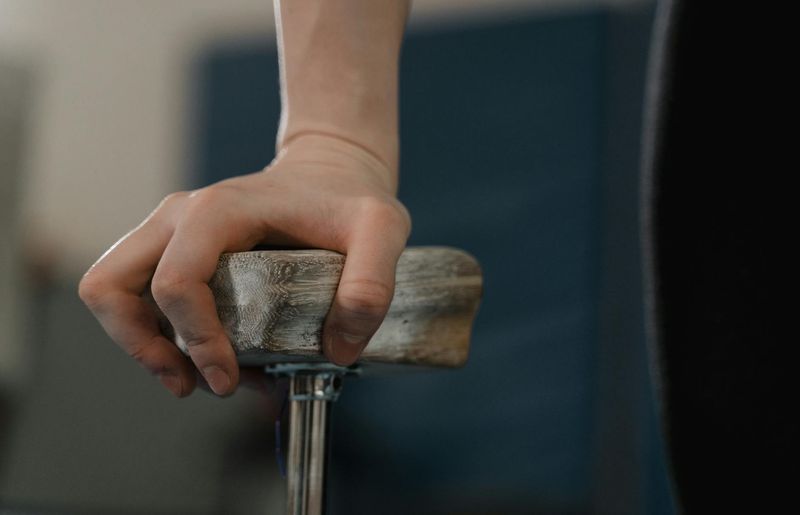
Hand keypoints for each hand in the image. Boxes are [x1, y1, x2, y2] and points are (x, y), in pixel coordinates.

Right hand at [79, 134, 410, 396]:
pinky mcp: (178, 249)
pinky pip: (142, 295)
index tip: (227, 378)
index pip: (176, 281)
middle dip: (140, 345)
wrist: (332, 171)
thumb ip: (371, 283)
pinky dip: (161, 333)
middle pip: (111, 284)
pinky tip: (212, 357)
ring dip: (141, 343)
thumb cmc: (350, 196)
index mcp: (218, 211)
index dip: (194, 339)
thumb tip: (337, 350)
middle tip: (189, 383)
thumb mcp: (381, 229)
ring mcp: (172, 231)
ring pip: (114, 290)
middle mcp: (181, 217)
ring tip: (192, 378)